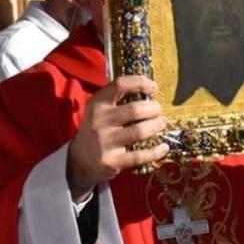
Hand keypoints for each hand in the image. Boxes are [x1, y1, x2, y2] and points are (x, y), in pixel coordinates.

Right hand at [66, 76, 168, 198]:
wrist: (80, 161)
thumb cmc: (97, 129)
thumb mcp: (98, 110)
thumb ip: (116, 99)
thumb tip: (148, 88)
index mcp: (97, 104)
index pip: (119, 85)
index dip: (140, 82)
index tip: (153, 87)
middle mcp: (99, 121)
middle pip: (134, 110)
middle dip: (153, 109)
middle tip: (159, 110)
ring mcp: (105, 142)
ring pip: (139, 131)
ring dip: (156, 126)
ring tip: (161, 123)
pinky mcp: (112, 161)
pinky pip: (140, 156)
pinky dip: (156, 151)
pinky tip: (163, 147)